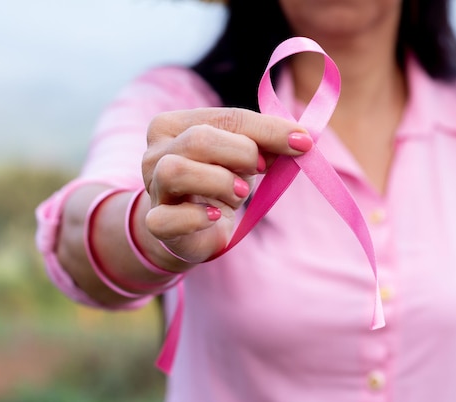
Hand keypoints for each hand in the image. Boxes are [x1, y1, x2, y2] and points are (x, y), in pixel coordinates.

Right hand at [142, 107, 311, 262]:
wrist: (188, 231)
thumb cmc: (216, 185)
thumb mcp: (242, 158)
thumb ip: (265, 144)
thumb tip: (301, 138)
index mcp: (175, 125)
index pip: (227, 117)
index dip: (268, 130)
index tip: (303, 142)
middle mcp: (156, 152)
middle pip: (199, 139)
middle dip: (242, 154)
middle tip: (260, 170)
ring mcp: (152, 188)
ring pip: (177, 171)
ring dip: (219, 182)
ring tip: (238, 194)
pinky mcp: (155, 223)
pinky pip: (168, 218)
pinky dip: (197, 217)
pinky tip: (214, 216)